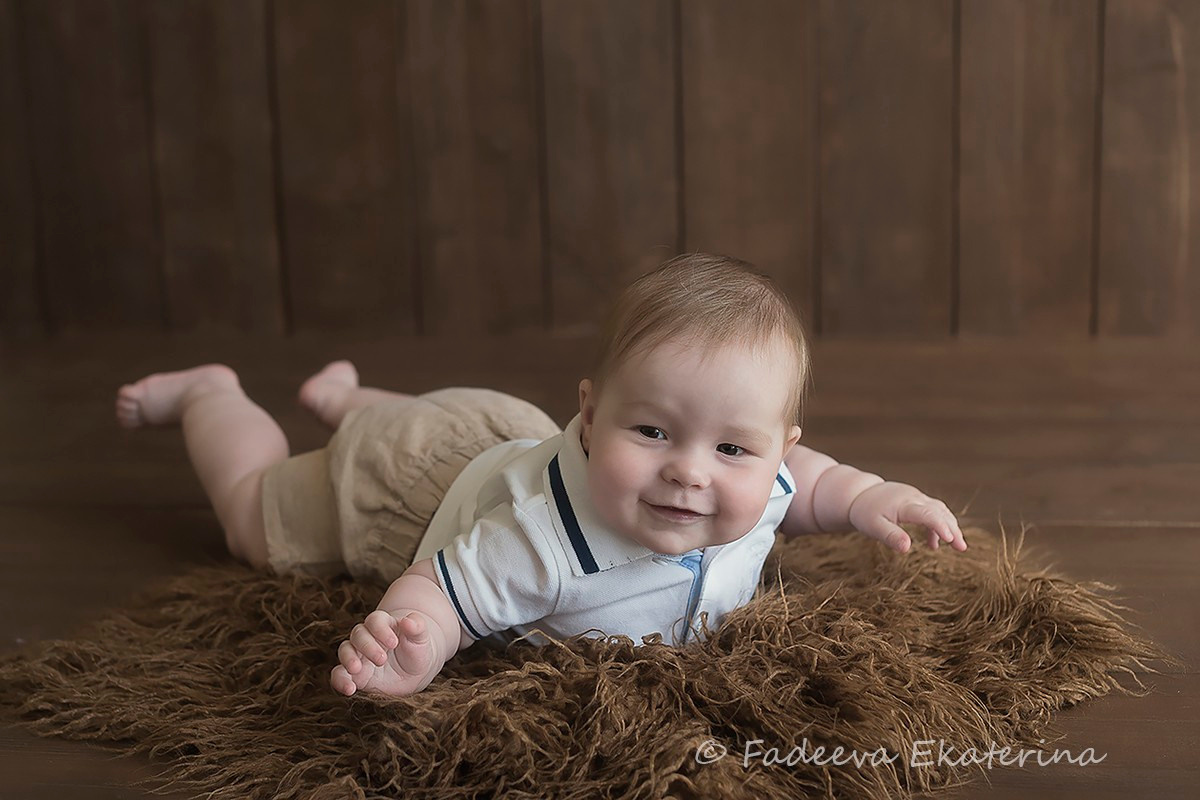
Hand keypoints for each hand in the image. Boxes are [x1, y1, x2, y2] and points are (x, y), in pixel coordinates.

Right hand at [330, 609, 443, 697]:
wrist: (414, 671)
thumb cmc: (417, 649)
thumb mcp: (421, 638)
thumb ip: (417, 627)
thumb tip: (408, 621)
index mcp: (383, 624)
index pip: (375, 620)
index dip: (381, 630)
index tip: (394, 643)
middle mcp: (367, 637)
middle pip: (358, 634)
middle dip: (368, 646)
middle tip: (382, 660)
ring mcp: (358, 655)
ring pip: (345, 650)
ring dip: (348, 659)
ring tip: (357, 669)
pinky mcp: (354, 674)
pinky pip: (339, 674)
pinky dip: (340, 680)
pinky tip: (349, 689)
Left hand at [847, 481, 966, 552]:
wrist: (860, 494)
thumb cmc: (865, 513)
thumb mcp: (873, 527)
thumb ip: (890, 536)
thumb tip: (907, 548)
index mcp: (904, 504)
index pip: (927, 514)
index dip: (940, 526)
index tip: (951, 539)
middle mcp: (914, 498)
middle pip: (939, 512)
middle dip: (952, 529)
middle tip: (961, 548)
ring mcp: (917, 497)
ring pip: (940, 510)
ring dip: (950, 526)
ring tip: (957, 546)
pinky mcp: (916, 500)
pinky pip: (933, 511)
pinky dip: (938, 526)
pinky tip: (934, 544)